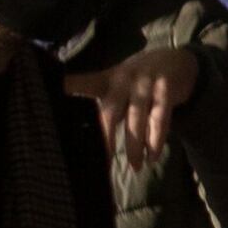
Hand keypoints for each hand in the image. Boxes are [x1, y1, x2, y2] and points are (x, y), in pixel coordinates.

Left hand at [70, 45, 203, 173]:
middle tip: (102, 161)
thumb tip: (74, 126)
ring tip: (135, 167)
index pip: (83, 85)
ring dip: (136, 145)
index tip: (51, 97)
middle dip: (106, 137)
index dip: (68, 89)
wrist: (177, 60)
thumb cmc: (137, 79)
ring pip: (137, 118)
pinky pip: (160, 118)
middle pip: (111, 111)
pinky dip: (157, 139)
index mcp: (106, 80)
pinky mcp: (166, 91)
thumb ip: (96, 99)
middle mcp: (123, 80)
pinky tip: (153, 156)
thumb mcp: (114, 82)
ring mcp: (145, 84)